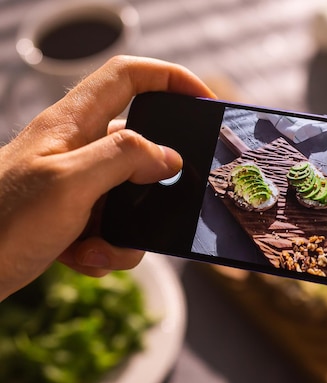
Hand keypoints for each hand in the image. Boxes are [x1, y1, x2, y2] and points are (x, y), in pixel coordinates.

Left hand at [0, 56, 214, 299]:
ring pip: (132, 197)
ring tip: (97, 247)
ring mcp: (77, 184)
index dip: (170, 78)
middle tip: (161, 205)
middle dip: (155, 184)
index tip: (203, 102)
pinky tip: (83, 258)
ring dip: (128, 231)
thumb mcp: (69, 184)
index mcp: (74, 123)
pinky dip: (108, 248)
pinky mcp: (74, 216)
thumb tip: (168, 158)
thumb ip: (123, 159)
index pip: (128, 76)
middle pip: (140, 147)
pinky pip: (114, 227)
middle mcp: (78, 148)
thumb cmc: (0, 223)